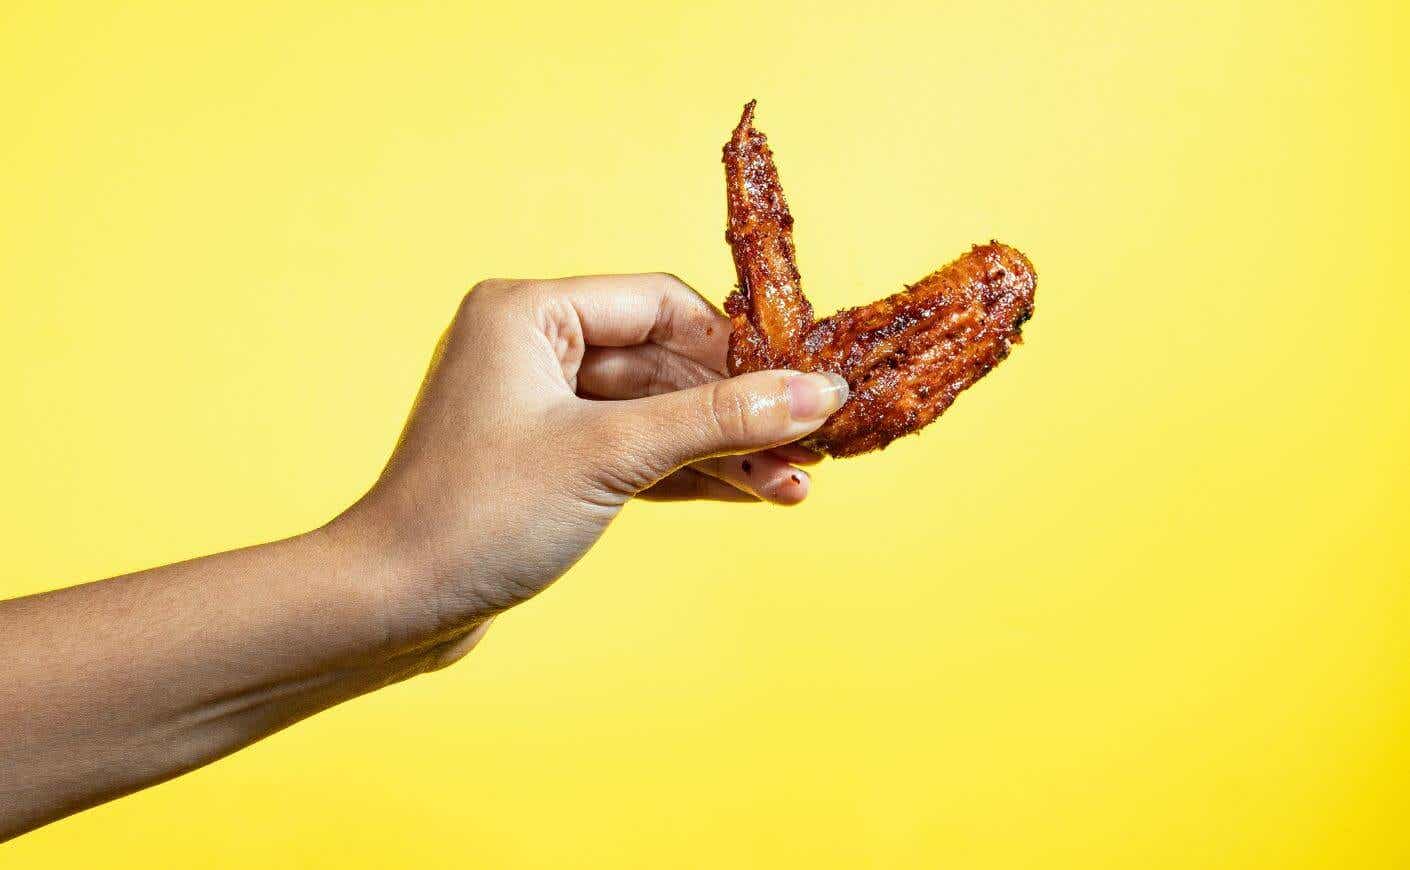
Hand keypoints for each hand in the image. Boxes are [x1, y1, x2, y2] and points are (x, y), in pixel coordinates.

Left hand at [332, 273, 848, 664]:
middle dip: (736, 411)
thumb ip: (717, 420)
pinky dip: (685, 475)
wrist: (389, 606)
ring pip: (655, 415)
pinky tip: (749, 492)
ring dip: (721, 449)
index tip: (800, 385)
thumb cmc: (475, 516)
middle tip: (809, 446)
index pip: (659, 304)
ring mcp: (539, 408)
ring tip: (793, 484)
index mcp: (529, 312)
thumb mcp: (610, 456)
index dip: (735, 347)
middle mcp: (532, 347)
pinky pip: (633, 453)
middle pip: (665, 364)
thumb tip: (817, 394)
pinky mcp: (548, 463)